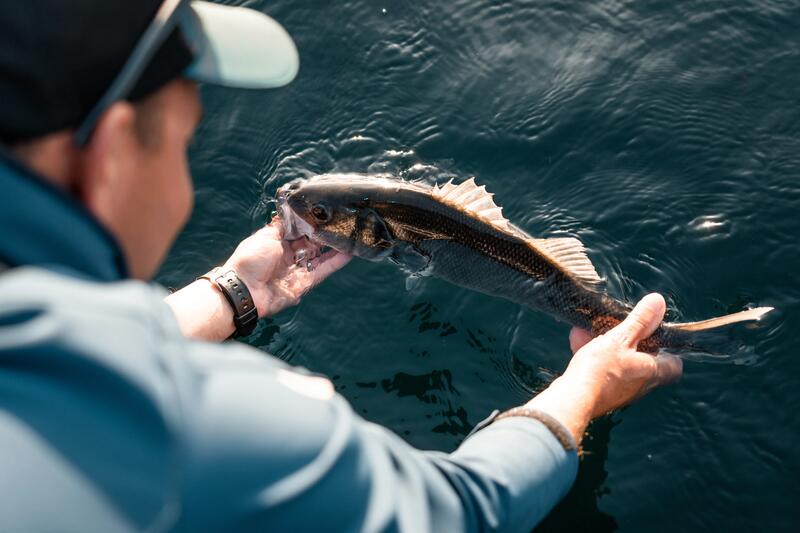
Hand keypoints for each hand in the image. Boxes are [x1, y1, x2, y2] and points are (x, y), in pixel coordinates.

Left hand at [222, 218, 350, 317]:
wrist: (244, 290)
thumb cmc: (250, 259)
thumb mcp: (266, 236)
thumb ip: (282, 225)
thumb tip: (290, 211)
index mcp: (277, 244)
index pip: (299, 232)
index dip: (311, 224)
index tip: (325, 214)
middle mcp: (288, 257)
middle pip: (311, 244)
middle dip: (325, 235)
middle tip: (341, 223)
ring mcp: (297, 271)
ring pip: (320, 258)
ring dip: (335, 249)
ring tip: (349, 237)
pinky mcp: (305, 284)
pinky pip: (322, 272)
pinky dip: (335, 263)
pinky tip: (348, 253)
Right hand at [563, 293, 682, 416]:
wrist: (573, 399)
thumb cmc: (600, 370)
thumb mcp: (620, 338)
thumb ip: (639, 321)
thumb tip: (658, 302)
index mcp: (651, 371)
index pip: (674, 364)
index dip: (668, 349)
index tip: (656, 335)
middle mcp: (640, 385)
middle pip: (644, 361)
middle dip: (629, 341)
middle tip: (618, 328)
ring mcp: (621, 392)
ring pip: (619, 363)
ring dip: (606, 345)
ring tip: (590, 330)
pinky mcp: (602, 394)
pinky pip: (602, 371)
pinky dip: (593, 356)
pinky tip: (578, 341)